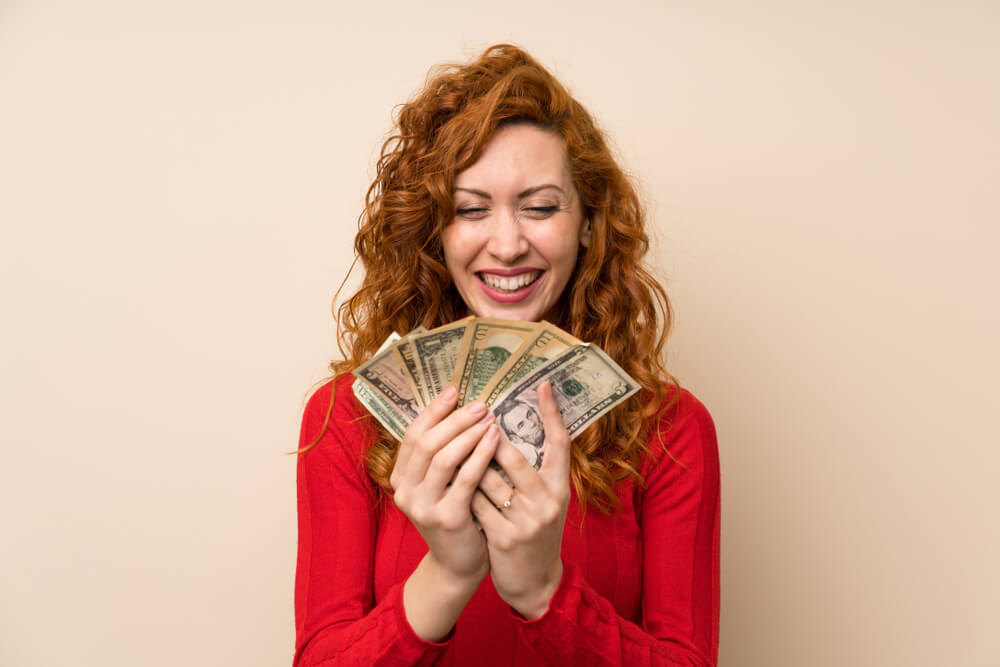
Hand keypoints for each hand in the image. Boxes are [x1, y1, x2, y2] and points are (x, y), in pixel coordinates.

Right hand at [391, 386, 500, 582]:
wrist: (459, 564)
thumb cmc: (456, 515)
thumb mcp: (440, 484)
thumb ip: (441, 455)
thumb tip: (459, 409)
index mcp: (400, 478)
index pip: (412, 435)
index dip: (433, 411)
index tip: (455, 390)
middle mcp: (405, 491)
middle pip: (426, 443)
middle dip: (454, 419)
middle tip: (479, 403)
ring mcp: (423, 506)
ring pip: (443, 458)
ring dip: (468, 434)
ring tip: (489, 417)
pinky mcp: (446, 518)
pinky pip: (465, 479)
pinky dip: (480, 456)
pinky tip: (495, 440)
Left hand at [472, 381, 570, 618]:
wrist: (536, 583)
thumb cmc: (535, 531)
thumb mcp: (545, 500)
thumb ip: (534, 470)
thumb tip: (507, 429)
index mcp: (560, 487)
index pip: (560, 442)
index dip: (553, 412)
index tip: (543, 384)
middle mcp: (548, 502)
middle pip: (514, 456)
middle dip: (488, 438)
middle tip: (473, 418)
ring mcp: (526, 522)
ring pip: (487, 479)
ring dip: (468, 465)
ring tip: (455, 450)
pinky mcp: (504, 539)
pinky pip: (475, 504)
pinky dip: (463, 492)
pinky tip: (453, 486)